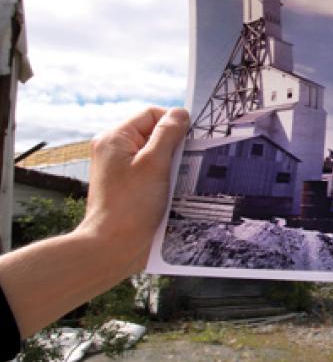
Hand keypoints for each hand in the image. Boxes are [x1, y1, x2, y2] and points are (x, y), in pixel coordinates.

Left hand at [78, 106, 189, 278]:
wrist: (112, 247)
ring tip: (179, 180)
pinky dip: (166, 178)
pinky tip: (174, 191)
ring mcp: (120, 169)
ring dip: (172, 164)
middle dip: (175, 146)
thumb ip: (168, 134)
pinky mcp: (127, 186)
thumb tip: (180, 114)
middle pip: (154, 134)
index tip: (191, 140)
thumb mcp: (154, 163)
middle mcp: (114, 150)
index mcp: (115, 138)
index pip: (151, 115)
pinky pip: (152, 172)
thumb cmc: (131, 205)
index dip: (174, 123)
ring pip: (156, 154)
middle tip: (187, 162)